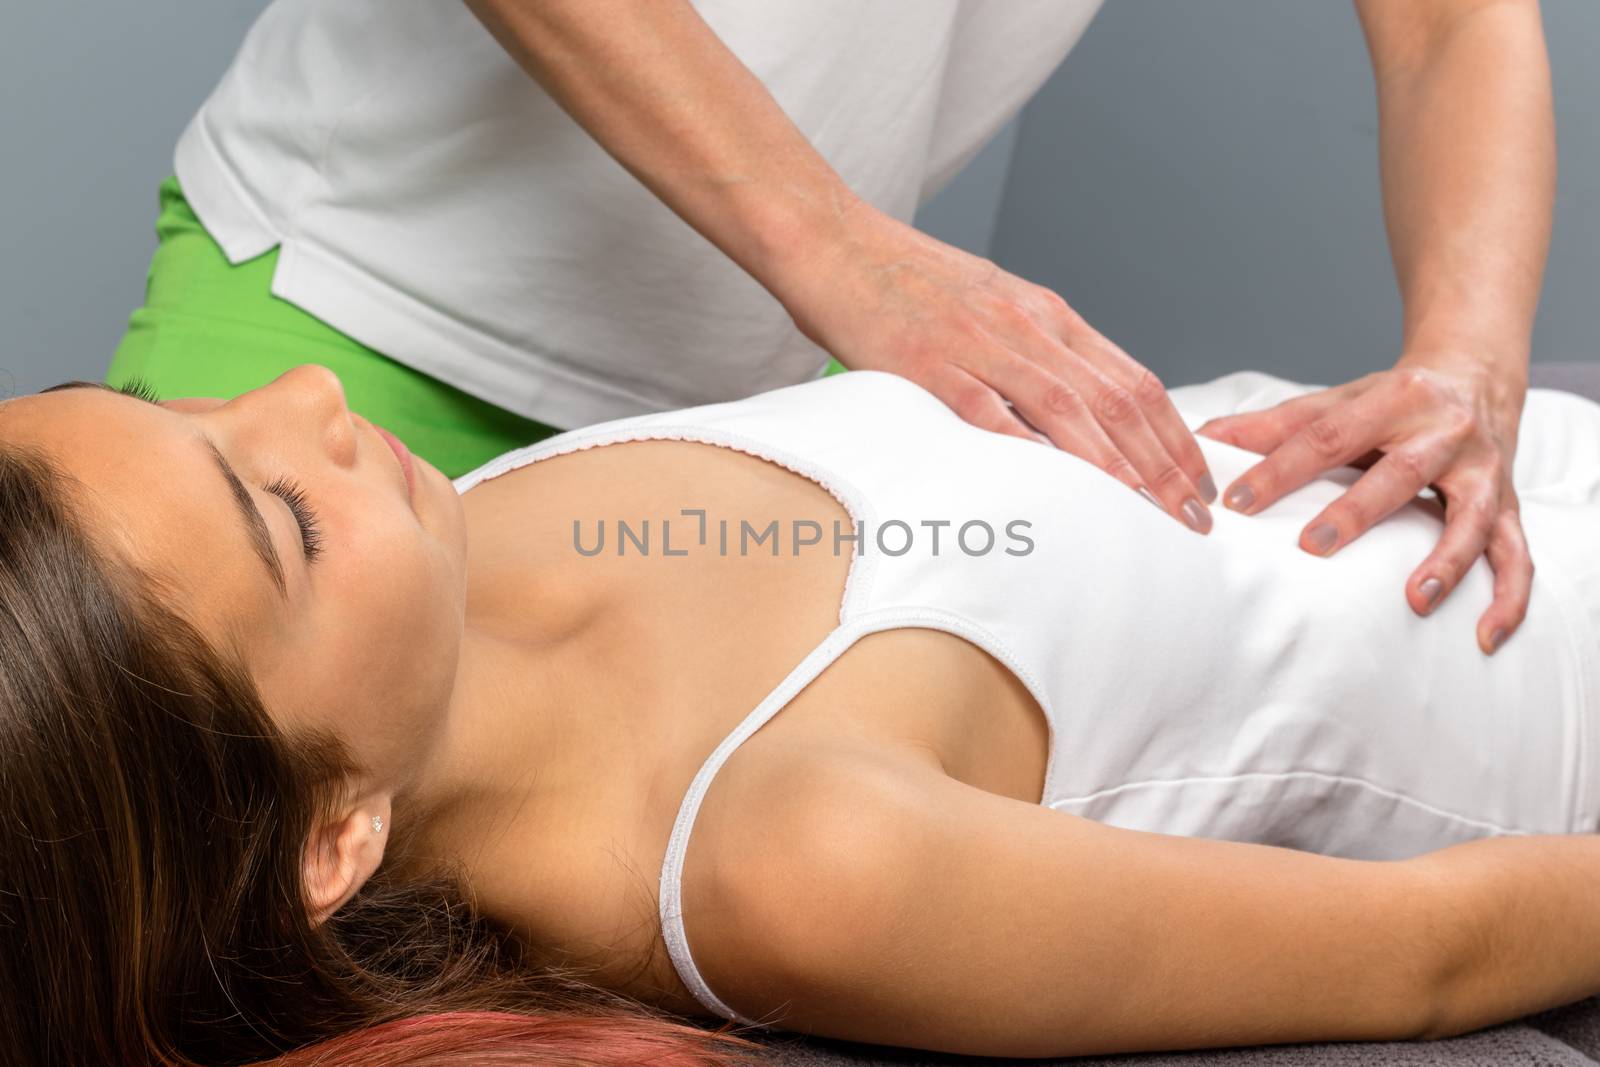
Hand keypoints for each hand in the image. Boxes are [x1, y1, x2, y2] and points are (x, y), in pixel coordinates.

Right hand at [777, 207, 1217, 532]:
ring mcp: (980, 344)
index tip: (1198, 480)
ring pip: (1071, 409)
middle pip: (1117, 400)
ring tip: (1152, 514)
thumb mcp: (990, 304)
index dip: (1175, 435)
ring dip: (1119, 467)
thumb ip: (1033, 350)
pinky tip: (1065, 488)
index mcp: (1045, 313)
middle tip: (1195, 516)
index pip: (1133, 380)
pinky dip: (1035, 451)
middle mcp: (1027, 326)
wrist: (834, 242)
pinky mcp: (930, 365)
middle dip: (1166, 463)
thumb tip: (1075, 406)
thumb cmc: (905, 281)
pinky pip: (993, 413)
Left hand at [1194, 356, 1529, 654]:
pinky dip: (1508, 597)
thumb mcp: (1339, 401)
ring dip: (1446, 560)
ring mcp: (1483, 470)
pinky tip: (1484, 637)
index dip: (1280, 470)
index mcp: (1395, 399)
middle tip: (1311, 547)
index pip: (1327, 436)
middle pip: (1399, 474)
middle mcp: (1445, 432)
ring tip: (1415, 600)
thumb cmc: (1393, 400)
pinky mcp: (1510, 505)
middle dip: (1356, 512)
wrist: (1478, 377)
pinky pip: (1517, 556)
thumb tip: (1203, 438)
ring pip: (1471, 517)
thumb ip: (1275, 424)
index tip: (1236, 502)